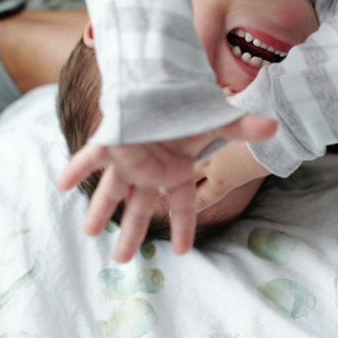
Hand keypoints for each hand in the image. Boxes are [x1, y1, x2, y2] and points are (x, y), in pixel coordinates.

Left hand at [57, 113, 275, 261]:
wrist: (165, 77)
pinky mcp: (111, 141)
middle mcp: (150, 170)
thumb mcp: (217, 119)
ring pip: (112, 190)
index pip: (181, 206)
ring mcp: (128, 158)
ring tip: (89, 231)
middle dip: (131, 233)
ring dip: (99, 209)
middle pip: (139, 208)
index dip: (182, 228)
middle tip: (122, 260)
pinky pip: (90, 158)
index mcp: (175, 171)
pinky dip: (77, 171)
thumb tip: (275, 126)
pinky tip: (62, 184)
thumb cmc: (190, 102)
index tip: (182, 253)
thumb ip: (242, 127)